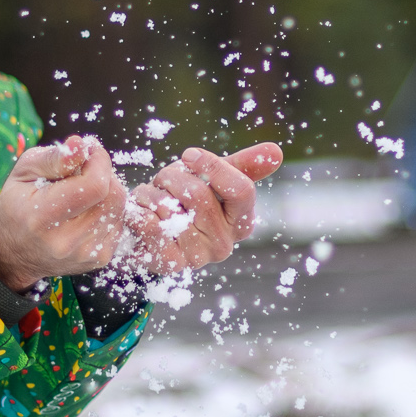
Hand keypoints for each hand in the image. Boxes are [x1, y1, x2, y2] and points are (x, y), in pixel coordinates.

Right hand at [0, 136, 127, 289]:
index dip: (99, 161)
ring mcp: (85, 254)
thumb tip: (81, 145)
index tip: (89, 152)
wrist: (13, 252)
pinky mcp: (99, 260)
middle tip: (84, 170)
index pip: (94, 185)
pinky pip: (119, 222)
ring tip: (83, 191)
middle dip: (104, 174)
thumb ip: (55, 158)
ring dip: (107, 191)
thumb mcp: (24, 172)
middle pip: (113, 196)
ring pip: (119, 208)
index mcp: (43, 218)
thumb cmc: (17, 204)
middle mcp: (66, 241)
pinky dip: (108, 209)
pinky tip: (87, 210)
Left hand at [121, 143, 282, 274]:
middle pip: (199, 195)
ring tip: (151, 197)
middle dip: (173, 176)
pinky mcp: (169, 264)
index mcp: (242, 221)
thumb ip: (246, 165)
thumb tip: (276, 152)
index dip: (213, 167)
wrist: (149, 235)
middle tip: (164, 180)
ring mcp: (197, 257)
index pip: (242, 190)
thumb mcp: (216, 178)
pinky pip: (151, 226)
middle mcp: (224, 244)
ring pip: (170, 207)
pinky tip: (140, 210)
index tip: (189, 155)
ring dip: (152, 192)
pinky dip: (139, 209)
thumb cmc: (186, 202)